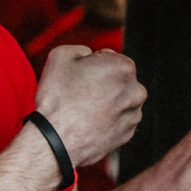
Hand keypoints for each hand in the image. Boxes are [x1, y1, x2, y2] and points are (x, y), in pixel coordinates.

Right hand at [33, 45, 145, 167]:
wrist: (56, 141)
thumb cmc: (58, 100)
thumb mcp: (60, 56)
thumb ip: (80, 49)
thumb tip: (88, 55)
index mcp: (123, 67)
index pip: (109, 57)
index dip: (91, 64)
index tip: (80, 76)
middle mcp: (135, 91)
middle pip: (118, 79)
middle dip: (102, 82)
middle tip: (80, 92)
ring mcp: (133, 114)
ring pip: (120, 100)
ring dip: (106, 101)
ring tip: (83, 108)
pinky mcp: (128, 134)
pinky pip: (118, 120)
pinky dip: (107, 119)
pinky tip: (89, 121)